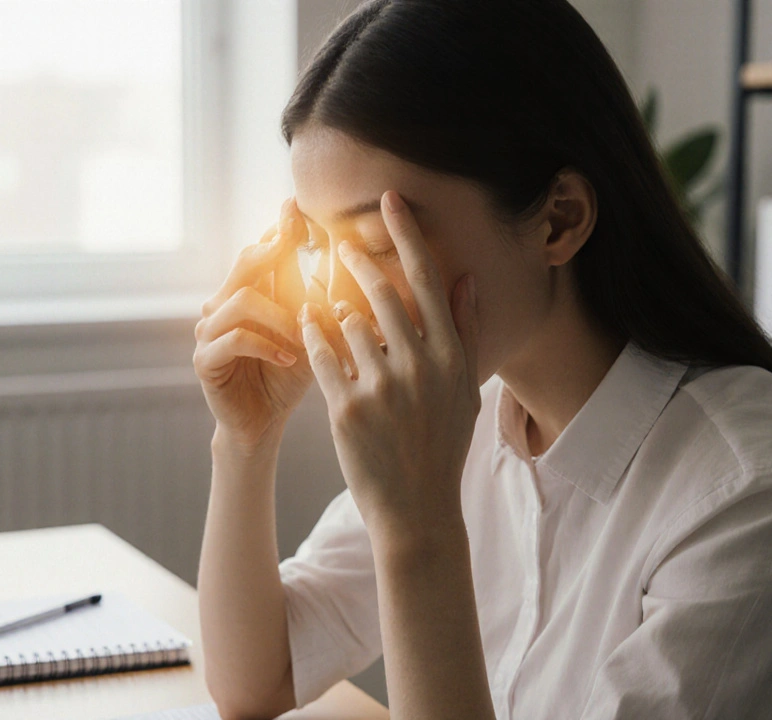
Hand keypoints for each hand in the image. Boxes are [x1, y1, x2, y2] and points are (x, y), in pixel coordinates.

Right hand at [194, 199, 312, 447]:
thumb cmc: (289, 374)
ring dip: (279, 315)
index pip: (261, 250)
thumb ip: (318, 300)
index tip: (296, 209)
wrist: (265, 421)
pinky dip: (267, 346)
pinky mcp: (205, 360)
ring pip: (241, 300)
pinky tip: (291, 359)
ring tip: (305, 335)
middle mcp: (223, 303)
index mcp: (249, 291)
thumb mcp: (311, 333)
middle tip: (294, 243)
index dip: (277, 230)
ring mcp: (209, 330)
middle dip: (273, 251)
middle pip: (245, 263)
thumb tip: (348, 262)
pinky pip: (234, 340)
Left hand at [300, 191, 480, 542]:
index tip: (390, 200)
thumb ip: (463, 331)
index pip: (428, 281)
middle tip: (340, 244)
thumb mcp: (465, 391)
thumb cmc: (442, 446)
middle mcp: (419, 368)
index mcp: (451, 359)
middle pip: (382, 293)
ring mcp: (382, 389)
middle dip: (358, 262)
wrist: (416, 510)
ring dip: (334, 303)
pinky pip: (320, 356)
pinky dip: (311, 335)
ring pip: (347, 322)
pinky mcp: (346, 410)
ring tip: (326, 295)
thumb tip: (466, 277)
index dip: (406, 236)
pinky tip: (305, 321)